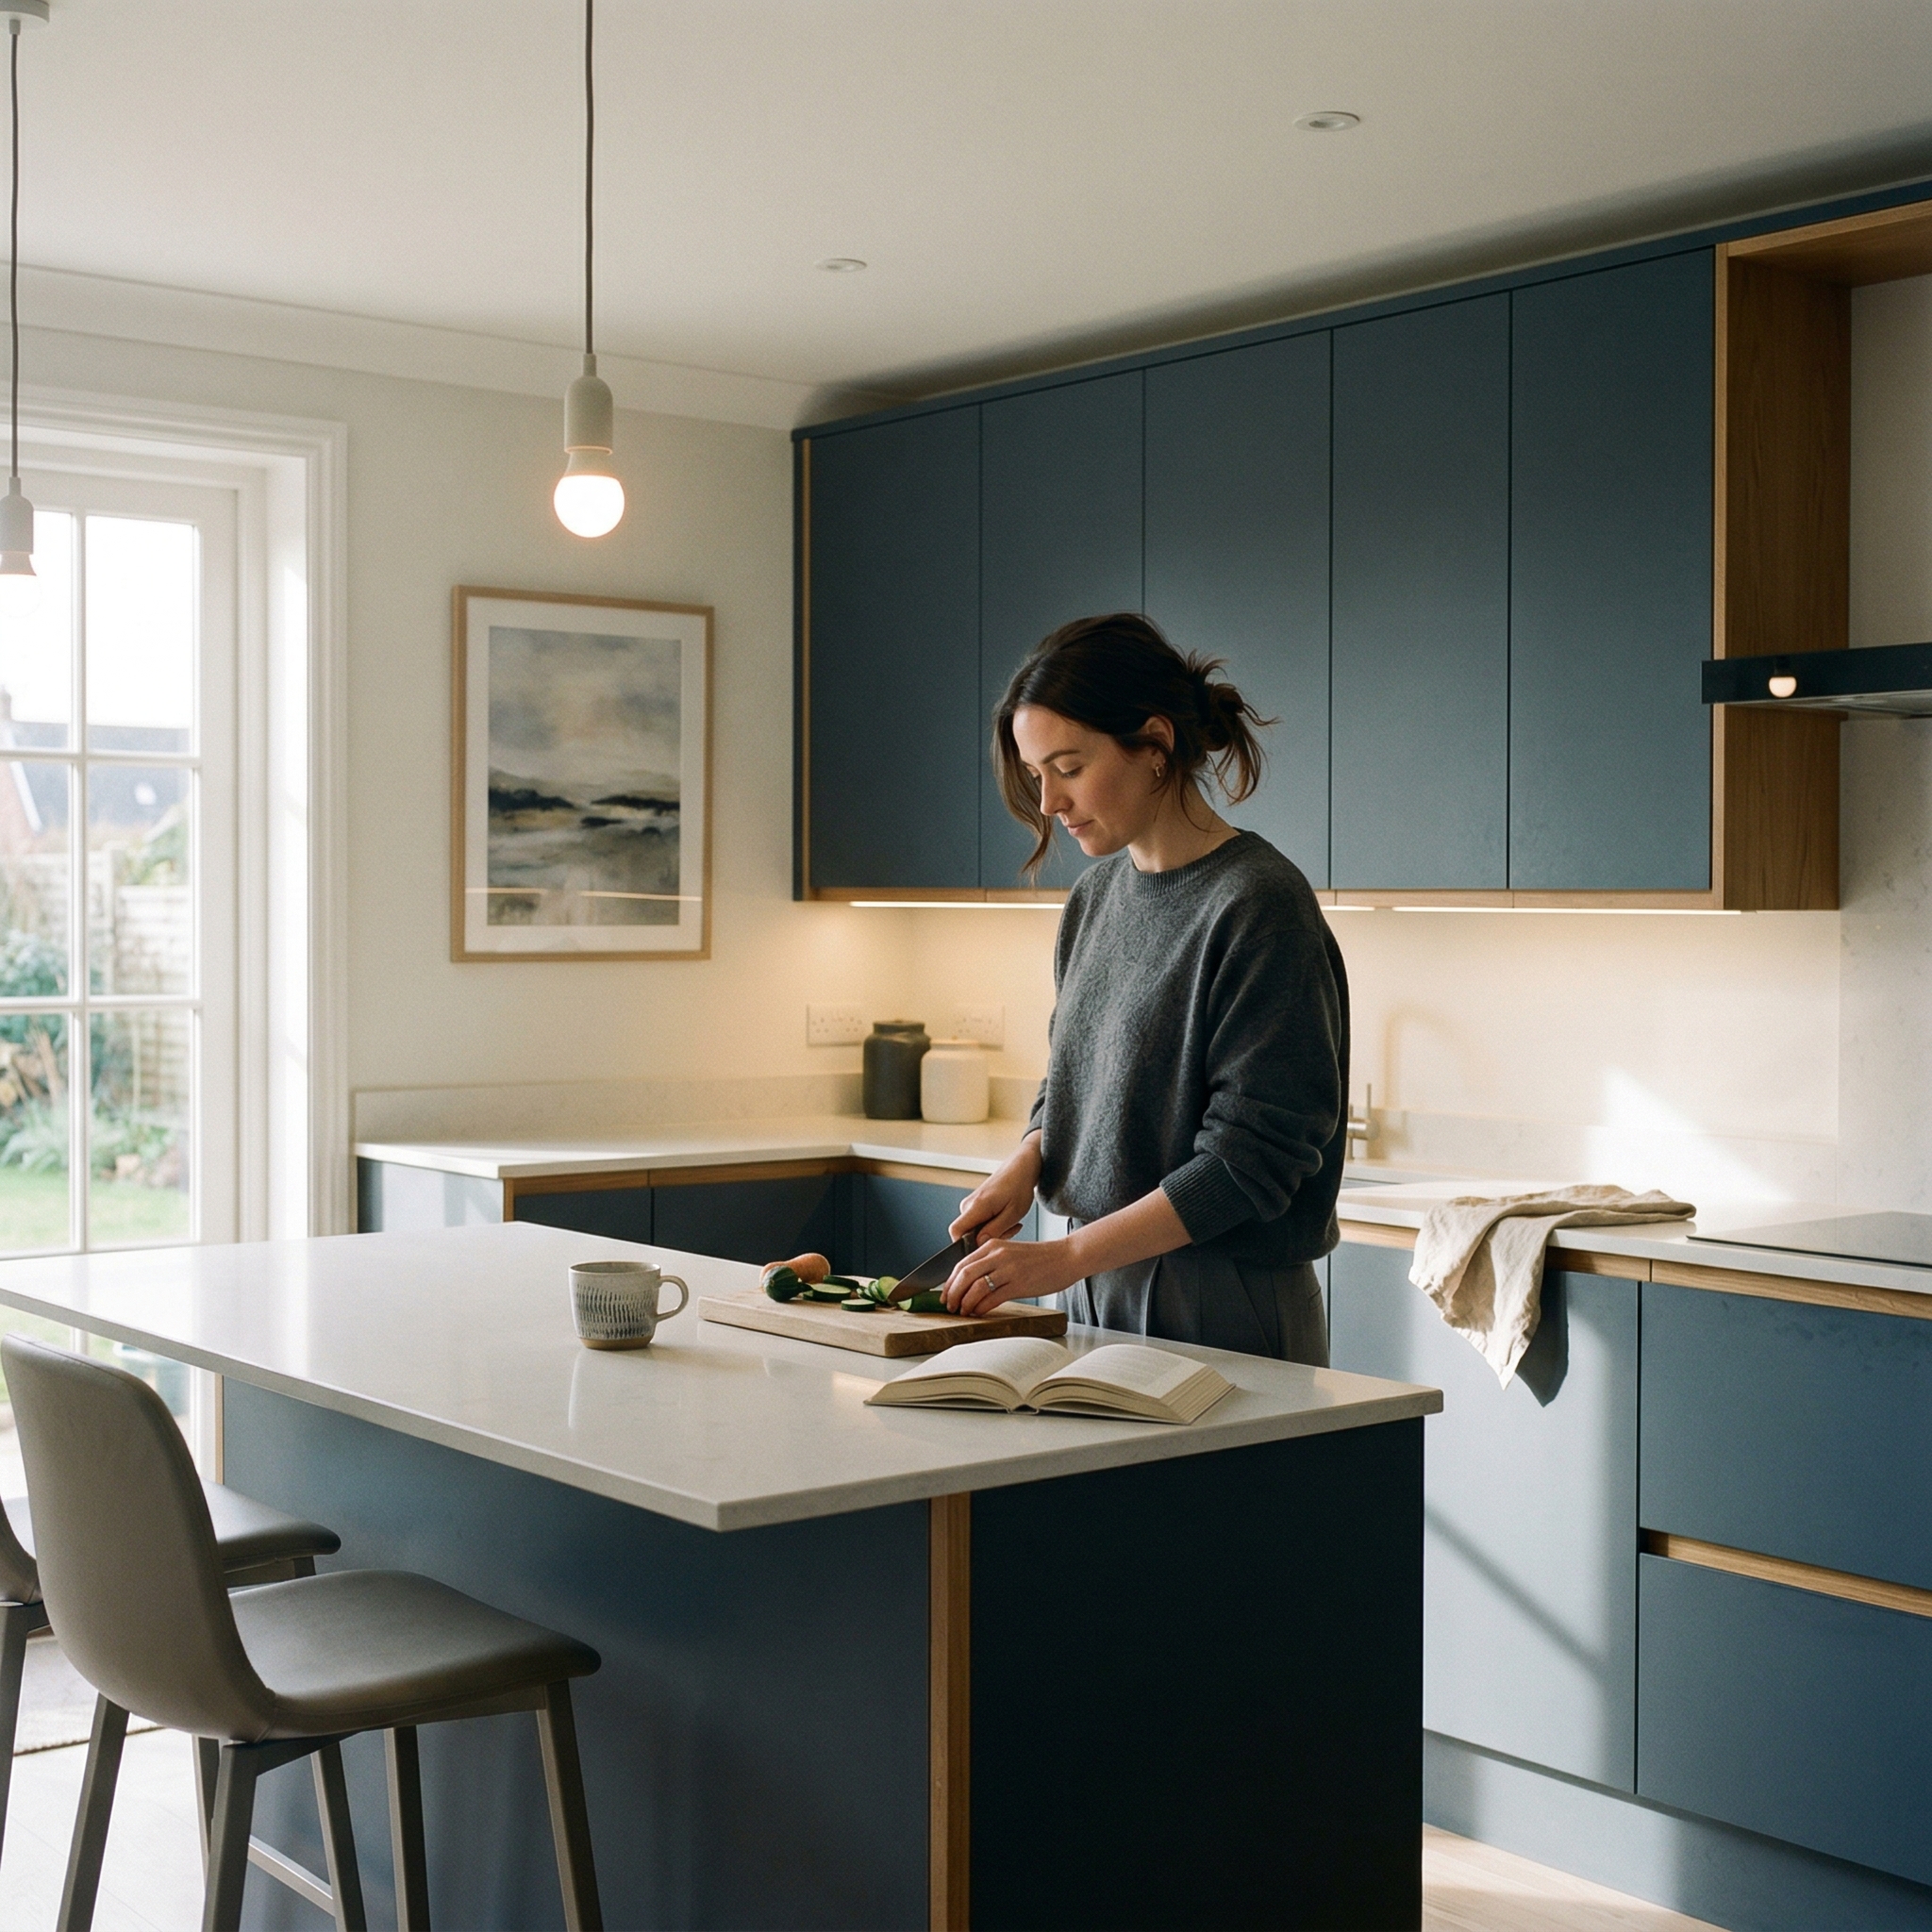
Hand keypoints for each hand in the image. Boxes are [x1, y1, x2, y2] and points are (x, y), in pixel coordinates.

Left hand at [942, 1235, 1080, 1314]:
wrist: (1066, 1257)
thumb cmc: (1040, 1258)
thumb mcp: (1011, 1252)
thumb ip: (991, 1262)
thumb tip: (970, 1282)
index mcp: (993, 1245)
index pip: (961, 1264)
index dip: (949, 1282)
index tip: (944, 1294)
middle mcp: (998, 1255)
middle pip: (964, 1275)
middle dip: (952, 1293)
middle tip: (949, 1306)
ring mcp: (1009, 1269)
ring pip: (976, 1287)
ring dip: (965, 1303)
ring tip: (962, 1311)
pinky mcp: (1019, 1284)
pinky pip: (993, 1298)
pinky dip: (981, 1308)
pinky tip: (978, 1313)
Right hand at [949, 1134, 1042, 1246]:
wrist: (1020, 1168)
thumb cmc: (1019, 1186)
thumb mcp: (1013, 1213)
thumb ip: (994, 1231)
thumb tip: (979, 1244)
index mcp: (977, 1205)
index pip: (956, 1231)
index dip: (966, 1244)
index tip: (985, 1246)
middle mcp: (968, 1204)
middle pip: (967, 1233)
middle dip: (987, 1239)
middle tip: (1009, 1230)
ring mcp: (970, 1204)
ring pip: (974, 1229)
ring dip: (993, 1232)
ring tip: (1011, 1222)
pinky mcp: (974, 1204)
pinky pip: (978, 1223)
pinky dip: (993, 1225)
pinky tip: (1006, 1219)